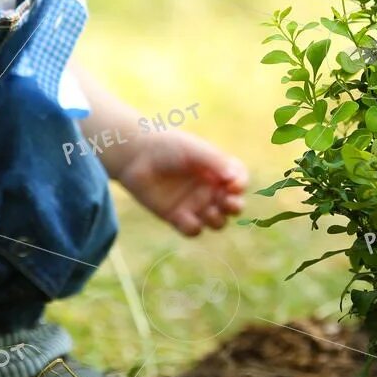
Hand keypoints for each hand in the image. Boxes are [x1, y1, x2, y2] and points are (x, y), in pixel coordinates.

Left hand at [117, 130, 248, 235]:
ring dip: (217, 220)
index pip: (239, 181)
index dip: (241, 186)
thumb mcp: (194, 150)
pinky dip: (193, 227)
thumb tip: (236, 179)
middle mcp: (209, 188)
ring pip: (217, 222)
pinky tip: (184, 217)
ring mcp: (194, 204)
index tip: (233, 185)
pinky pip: (194, 230)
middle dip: (234, 207)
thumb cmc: (167, 146)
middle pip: (233, 206)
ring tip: (207, 209)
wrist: (135, 155)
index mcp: (217, 170)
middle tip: (225, 202)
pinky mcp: (177, 216)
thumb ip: (216, 162)